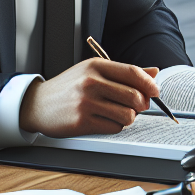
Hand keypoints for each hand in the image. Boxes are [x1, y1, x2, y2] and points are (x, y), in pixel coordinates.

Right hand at [19, 59, 160, 137]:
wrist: (37, 104)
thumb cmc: (70, 87)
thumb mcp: (94, 71)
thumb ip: (124, 72)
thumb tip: (154, 72)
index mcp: (97, 66)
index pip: (133, 72)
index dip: (149, 83)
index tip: (156, 91)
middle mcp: (91, 82)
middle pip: (134, 95)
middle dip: (142, 104)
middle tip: (138, 106)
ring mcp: (86, 102)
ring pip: (127, 114)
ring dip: (129, 117)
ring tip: (120, 114)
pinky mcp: (81, 122)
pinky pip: (114, 127)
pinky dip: (116, 126)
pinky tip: (105, 120)